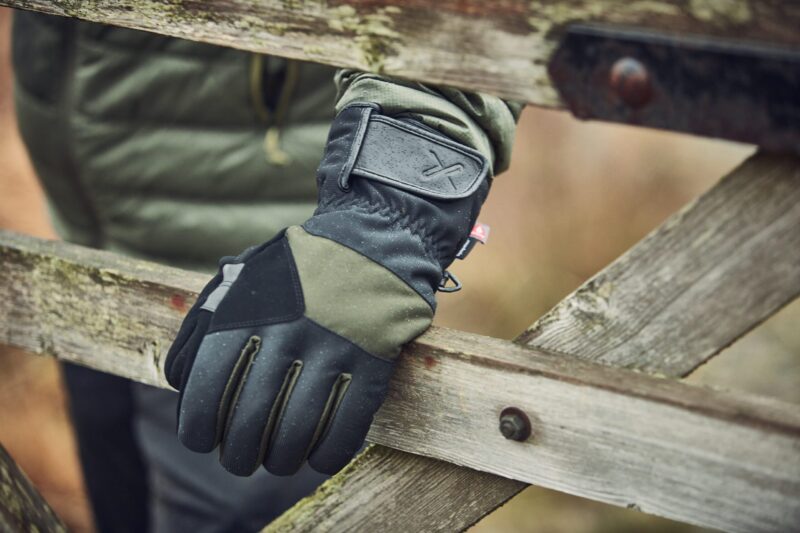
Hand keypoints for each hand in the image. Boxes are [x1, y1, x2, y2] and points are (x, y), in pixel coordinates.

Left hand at [165, 103, 489, 475]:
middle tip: (241, 459)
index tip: (202, 441)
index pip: (206, 392)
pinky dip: (327, 453)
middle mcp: (285, 334)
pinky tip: (318, 456)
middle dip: (238, 455)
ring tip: (278, 461)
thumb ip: (201, 326)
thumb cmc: (295, 272)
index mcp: (246, 313)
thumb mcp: (239, 280)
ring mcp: (332, 350)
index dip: (198, 430)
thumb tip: (178, 383)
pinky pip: (345, 427)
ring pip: (295, 434)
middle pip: (248, 423)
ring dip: (280, 460)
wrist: (372, 244)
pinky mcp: (372, 364)